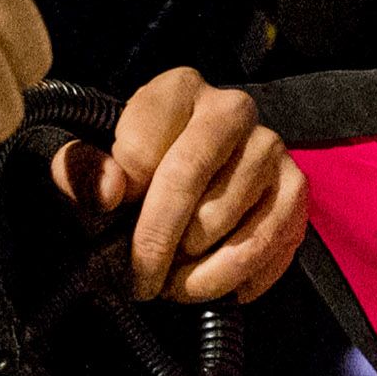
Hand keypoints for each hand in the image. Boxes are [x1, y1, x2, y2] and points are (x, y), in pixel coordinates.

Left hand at [54, 67, 307, 304]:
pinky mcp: (297, 188)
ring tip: (173, 285)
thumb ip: (79, 169)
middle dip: (158, 244)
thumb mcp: (93, 160)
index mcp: (178, 90)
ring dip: (199, 272)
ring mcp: (272, 149)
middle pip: (188, 181)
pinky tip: (212, 285)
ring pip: (233, 222)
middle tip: (141, 282)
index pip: (144, 150)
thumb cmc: (137, 168)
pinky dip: (239, 279)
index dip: (124, 203)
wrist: (196, 170)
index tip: (110, 232)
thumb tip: (109, 191)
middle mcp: (232, 110)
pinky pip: (272, 246)